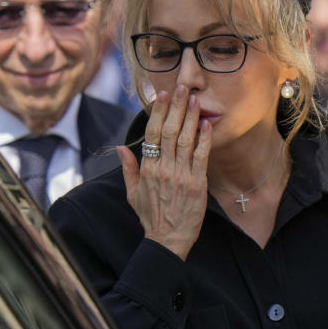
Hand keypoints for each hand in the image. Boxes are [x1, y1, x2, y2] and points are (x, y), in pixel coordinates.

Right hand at [118, 85, 211, 260]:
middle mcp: (163, 169)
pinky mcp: (197, 183)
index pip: (152, 133)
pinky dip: (204, 138)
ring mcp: (181, 175)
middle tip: (183, 88)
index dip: (158, 112)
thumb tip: (121, 148)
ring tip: (196, 99)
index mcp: (147, 169)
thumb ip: (128, 169)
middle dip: (177, 107)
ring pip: (186, 139)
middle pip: (170, 130)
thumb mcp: (132, 194)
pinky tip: (206, 124)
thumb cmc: (151, 217)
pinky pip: (201, 156)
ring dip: (191, 117)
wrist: (168, 240)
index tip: (163, 96)